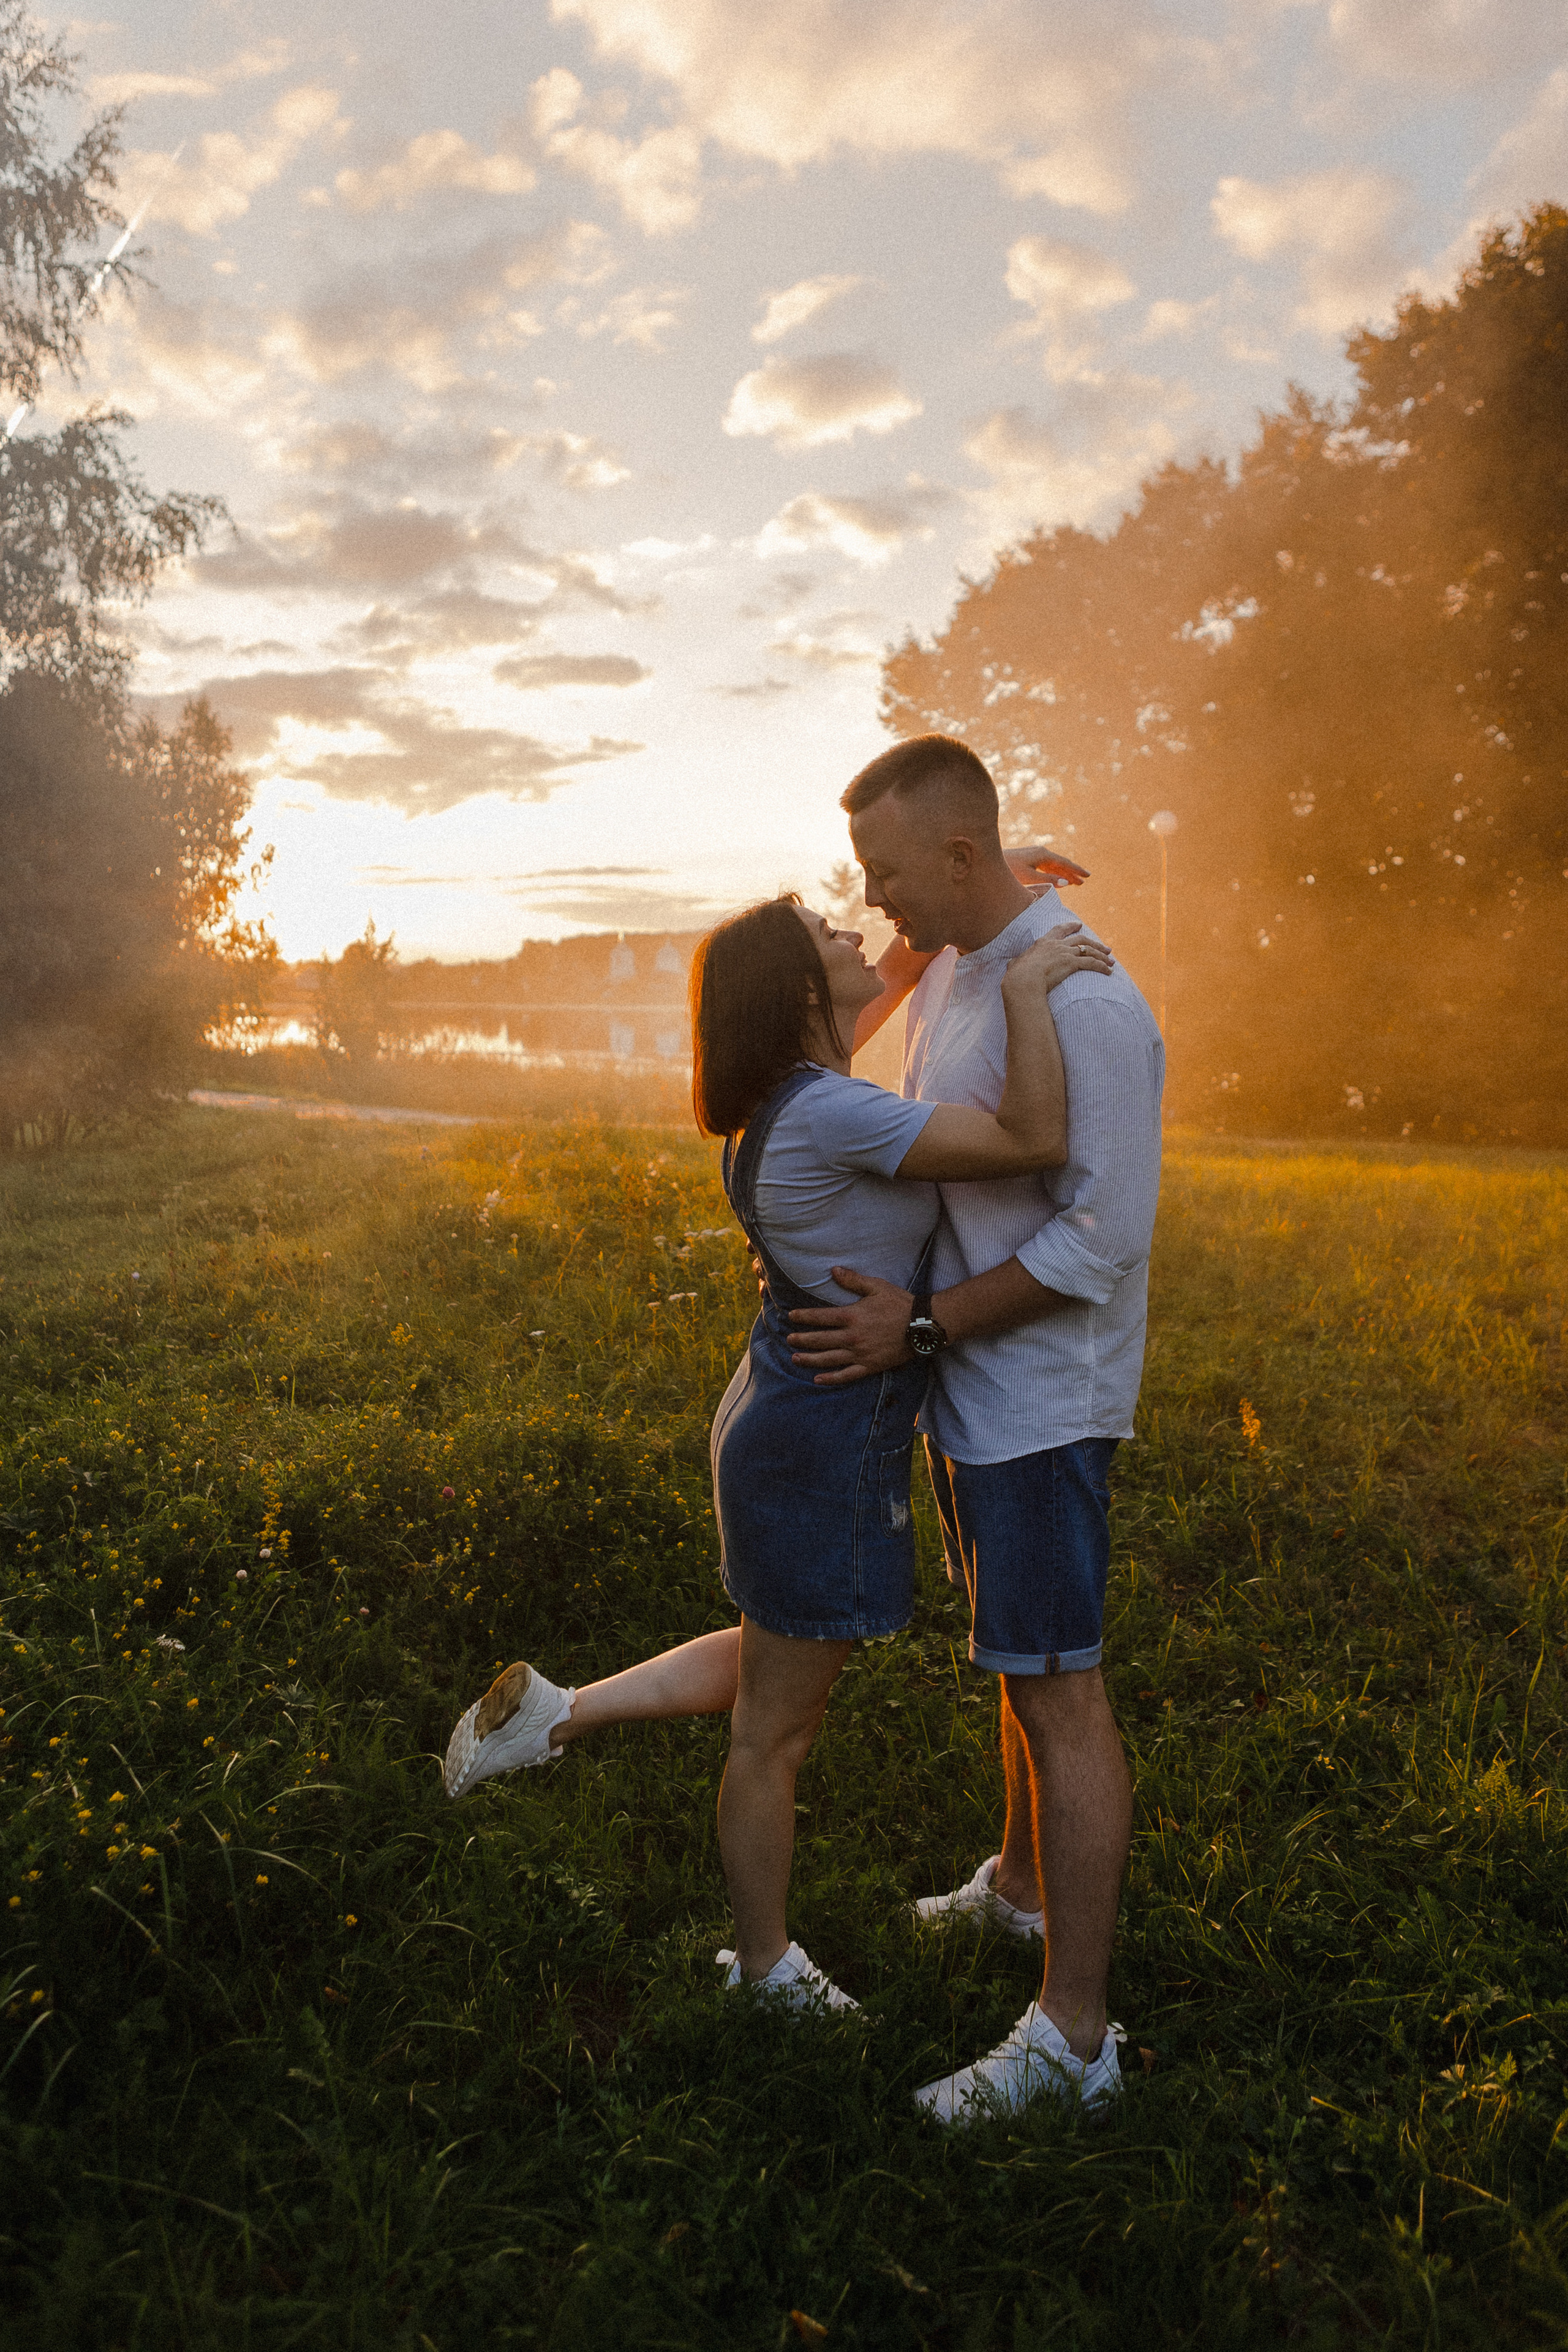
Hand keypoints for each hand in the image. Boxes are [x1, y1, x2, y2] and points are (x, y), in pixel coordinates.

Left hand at [788, 1268, 914, 1385]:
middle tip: (789, 1339)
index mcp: (852, 1316)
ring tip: (795, 1359)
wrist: (923, 1325)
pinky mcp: (870, 1366)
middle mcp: (852, 1337)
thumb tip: (833, 1270)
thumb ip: (853, 1280)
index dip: (804, 1317)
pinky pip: (847, 1375)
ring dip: (810, 1359)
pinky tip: (818, 1379)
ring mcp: (860, 1354)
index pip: (821, 1317)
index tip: (791, 1317)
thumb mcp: (877, 1287)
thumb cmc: (900, 1303)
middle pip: (820, 1340)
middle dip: (802, 1340)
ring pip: (829, 1359)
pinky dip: (831, 1379)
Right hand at [1002, 923, 1113, 996]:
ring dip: (1102, 956)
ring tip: (1111, 961)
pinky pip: (1092, 963)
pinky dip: (1102, 967)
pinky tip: (1109, 971)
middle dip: (1095, 943)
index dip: (1071, 926)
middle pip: (1081, 939)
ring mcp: (1065, 952)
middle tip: (1105, 948)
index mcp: (1043, 942)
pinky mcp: (1072, 963)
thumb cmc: (1017, 975)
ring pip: (1090, 951)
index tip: (1079, 925)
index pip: (1060, 929)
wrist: (1023, 980)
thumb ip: (1015, 962)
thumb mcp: (1014, 965)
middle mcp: (1057, 944)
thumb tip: (1011, 963)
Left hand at [1006, 845, 1089, 887]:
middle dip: (1073, 873)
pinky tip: (1057, 879)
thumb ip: (1047, 880)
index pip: (1065, 863)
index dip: (1077, 871)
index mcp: (1043, 855)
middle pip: (1061, 864)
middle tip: (1084, 881)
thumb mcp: (1029, 877)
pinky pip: (1046, 866)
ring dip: (1064, 874)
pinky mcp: (1029, 859)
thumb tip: (1065, 883)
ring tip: (1074, 882)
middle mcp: (1041, 852)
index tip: (1088, 876)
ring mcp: (1035, 854)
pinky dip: (1054, 873)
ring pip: (1054, 865)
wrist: (990, 860)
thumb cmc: (1008, 869)